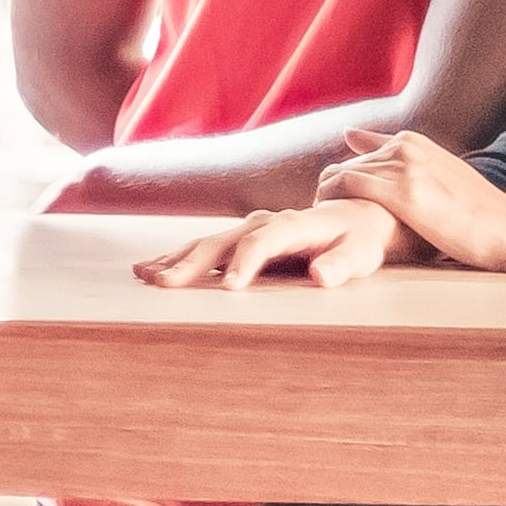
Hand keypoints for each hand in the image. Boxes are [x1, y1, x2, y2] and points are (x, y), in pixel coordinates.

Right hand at [135, 201, 404, 290]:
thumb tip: (322, 276)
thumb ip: (342, 264)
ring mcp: (248, 229)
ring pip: (205, 243)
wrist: (356, 217)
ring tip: (144, 274)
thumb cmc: (359, 240)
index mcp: (292, 224)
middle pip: (222, 241)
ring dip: (174, 259)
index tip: (229, 289)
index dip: (245, 263)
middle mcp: (264, 222)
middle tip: (163, 284)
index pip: (262, 242)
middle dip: (191, 262)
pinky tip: (152, 269)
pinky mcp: (240, 239)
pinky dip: (177, 257)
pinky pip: (204, 247)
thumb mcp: (360, 254)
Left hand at [317, 129, 505, 270]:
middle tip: (325, 213)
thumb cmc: (477, 214)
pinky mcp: (402, 192)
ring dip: (326, 195)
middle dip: (332, 187)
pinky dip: (331, 199)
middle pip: (347, 163)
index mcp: (415, 142)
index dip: (345, 174)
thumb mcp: (442, 180)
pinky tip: (328, 218)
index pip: (361, 148)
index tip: (336, 195)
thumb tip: (386, 168)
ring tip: (322, 219)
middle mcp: (407, 147)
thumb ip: (411, 170)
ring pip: (341, 172)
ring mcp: (404, 166)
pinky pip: (348, 186)